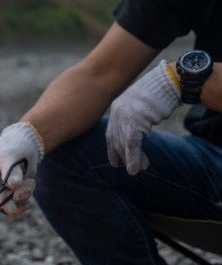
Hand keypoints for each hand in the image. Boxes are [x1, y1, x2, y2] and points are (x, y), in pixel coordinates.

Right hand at [0, 122, 43, 216]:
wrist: (24, 142)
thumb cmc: (13, 145)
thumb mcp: (11, 156)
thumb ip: (11, 172)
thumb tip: (13, 186)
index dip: (2, 202)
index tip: (14, 209)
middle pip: (0, 202)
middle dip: (17, 196)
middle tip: (29, 185)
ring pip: (11, 203)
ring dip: (24, 194)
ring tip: (31, 181)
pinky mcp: (10, 192)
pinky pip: (18, 202)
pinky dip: (27, 196)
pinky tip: (31, 189)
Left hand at [106, 60, 180, 174]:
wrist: (165, 82)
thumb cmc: (156, 94)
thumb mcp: (140, 107)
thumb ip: (134, 120)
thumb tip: (134, 134)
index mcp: (117, 110)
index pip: (111, 136)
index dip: (114, 151)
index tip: (117, 163)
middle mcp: (117, 115)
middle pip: (117, 142)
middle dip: (125, 157)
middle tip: (135, 168)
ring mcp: (125, 118)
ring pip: (124, 145)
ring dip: (131, 160)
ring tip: (140, 169)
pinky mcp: (135, 122)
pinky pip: (131, 144)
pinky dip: (133, 158)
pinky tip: (136, 170)